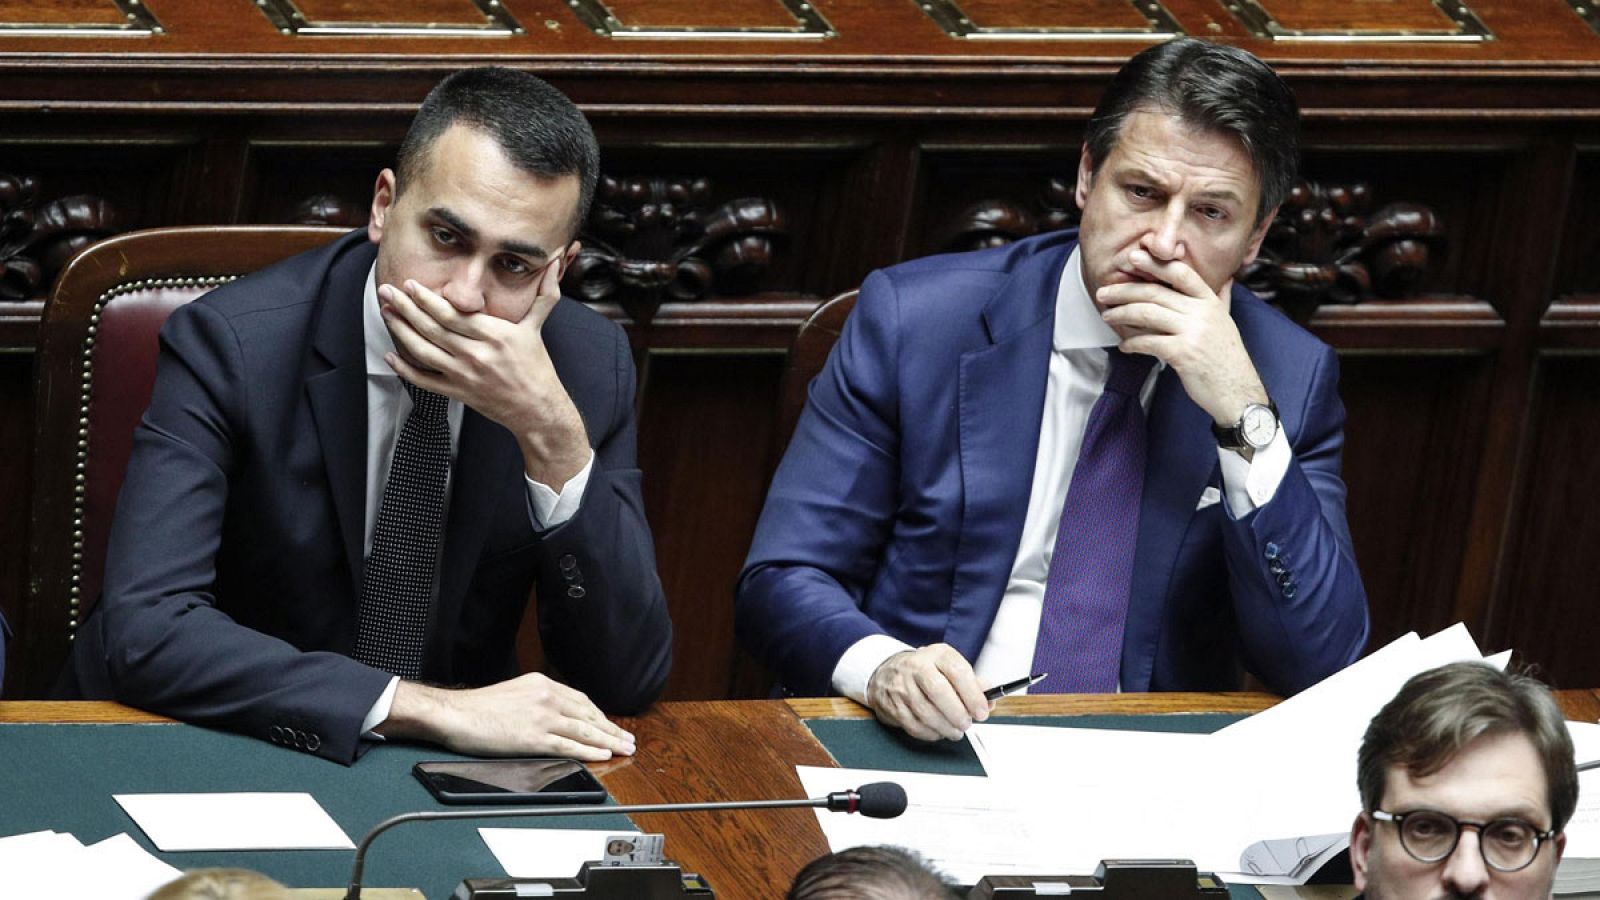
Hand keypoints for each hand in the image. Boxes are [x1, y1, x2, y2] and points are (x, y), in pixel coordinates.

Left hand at [379, 258, 590, 486]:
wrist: (537, 408)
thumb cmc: (537, 368)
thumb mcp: (538, 327)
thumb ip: (544, 294)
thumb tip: (555, 263)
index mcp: (495, 335)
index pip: (453, 313)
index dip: (427, 299)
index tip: (410, 284)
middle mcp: (476, 354)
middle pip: (432, 328)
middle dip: (406, 308)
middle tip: (387, 291)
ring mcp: (465, 375)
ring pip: (424, 351)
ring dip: (401, 331)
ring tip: (387, 313)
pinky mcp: (458, 392)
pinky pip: (425, 380)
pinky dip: (405, 369)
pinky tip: (391, 355)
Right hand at [379, 673, 636, 760]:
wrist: (455, 714)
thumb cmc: (478, 708)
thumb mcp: (514, 693)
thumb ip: (536, 700)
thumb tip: (553, 715)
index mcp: (542, 684)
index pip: (580, 700)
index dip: (599, 715)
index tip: (610, 725)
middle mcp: (547, 696)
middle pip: (588, 714)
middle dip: (611, 728)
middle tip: (628, 738)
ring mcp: (542, 716)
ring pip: (584, 730)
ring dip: (608, 740)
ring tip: (624, 748)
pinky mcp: (534, 737)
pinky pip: (569, 745)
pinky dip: (589, 750)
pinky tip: (602, 755)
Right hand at [865, 644, 991, 740]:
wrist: (887, 673)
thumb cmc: (926, 672)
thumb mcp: (949, 667)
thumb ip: (972, 683)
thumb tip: (990, 699)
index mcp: (937, 655)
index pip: (957, 671)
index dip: (973, 694)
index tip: (982, 710)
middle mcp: (917, 667)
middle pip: (939, 691)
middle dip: (958, 713)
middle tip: (967, 723)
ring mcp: (901, 686)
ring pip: (925, 712)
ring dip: (946, 727)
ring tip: (956, 731)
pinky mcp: (893, 705)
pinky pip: (914, 725)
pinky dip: (931, 733)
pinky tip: (939, 731)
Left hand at [1096, 248, 1269, 425]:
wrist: (1237, 392)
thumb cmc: (1227, 358)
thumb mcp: (1227, 322)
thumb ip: (1221, 299)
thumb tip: (1225, 280)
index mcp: (1210, 302)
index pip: (1181, 273)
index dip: (1155, 263)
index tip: (1133, 257)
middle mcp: (1202, 312)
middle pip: (1156, 292)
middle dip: (1125, 290)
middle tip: (1103, 293)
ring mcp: (1193, 332)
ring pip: (1147, 314)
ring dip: (1122, 314)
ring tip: (1107, 316)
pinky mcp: (1183, 354)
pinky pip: (1148, 342)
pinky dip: (1131, 343)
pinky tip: (1124, 346)